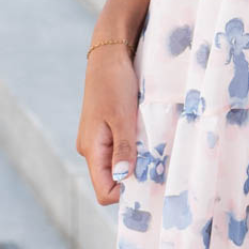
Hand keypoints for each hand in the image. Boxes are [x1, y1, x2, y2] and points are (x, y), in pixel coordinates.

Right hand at [76, 44, 138, 204]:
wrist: (109, 55)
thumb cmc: (114, 82)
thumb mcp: (122, 116)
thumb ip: (123, 149)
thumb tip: (123, 179)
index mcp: (91, 149)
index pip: (104, 191)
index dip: (125, 193)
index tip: (149, 183)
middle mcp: (91, 149)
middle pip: (111, 181)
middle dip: (134, 179)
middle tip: (157, 168)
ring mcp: (98, 139)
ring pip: (117, 165)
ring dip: (135, 163)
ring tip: (154, 151)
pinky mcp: (105, 130)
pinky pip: (120, 150)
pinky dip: (134, 150)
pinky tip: (148, 140)